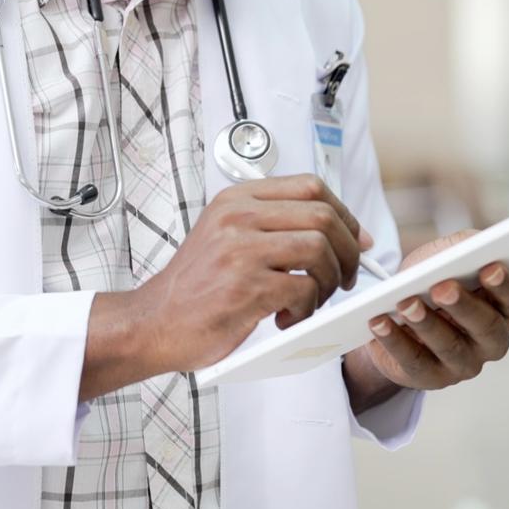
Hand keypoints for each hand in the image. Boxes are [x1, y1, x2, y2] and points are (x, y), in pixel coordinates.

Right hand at [80, 175, 368, 400]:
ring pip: (319, 250)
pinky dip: (306, 307)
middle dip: (347, 251)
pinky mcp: (245, 286)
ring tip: (310, 300)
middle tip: (344, 277)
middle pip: (323, 216)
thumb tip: (350, 234)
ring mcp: (240, 249)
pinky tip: (287, 317)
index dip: (344, 213)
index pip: (310, 185)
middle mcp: (238, 216)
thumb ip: (278, 227)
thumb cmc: (197, 287)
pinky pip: (303, 288)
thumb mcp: (228, 236)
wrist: (152, 322)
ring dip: (327, 282)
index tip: (356, 239)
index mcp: (237, 199)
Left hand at [342, 231, 508, 408]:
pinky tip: (379, 323)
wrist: (399, 316)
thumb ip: (461, 246)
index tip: (490, 268)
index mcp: (503, 308)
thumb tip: (467, 246)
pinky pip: (414, 361)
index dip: (505, 285)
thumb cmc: (432, 280)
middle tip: (441, 288)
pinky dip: (395, 341)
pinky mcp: (431, 377)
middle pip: (485, 326)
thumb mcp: (446, 256)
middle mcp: (491, 340)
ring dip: (426, 324)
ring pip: (449, 347)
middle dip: (463, 306)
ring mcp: (464, 364)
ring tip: (405, 303)